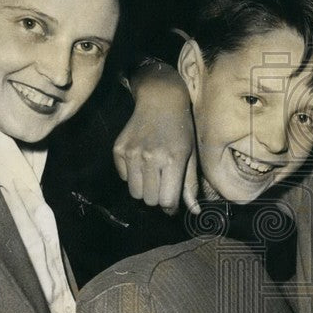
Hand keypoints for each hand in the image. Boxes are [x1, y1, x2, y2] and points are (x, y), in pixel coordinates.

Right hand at [114, 62, 198, 214]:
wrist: (160, 101)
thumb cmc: (181, 130)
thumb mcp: (191, 156)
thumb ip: (190, 185)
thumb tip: (194, 211)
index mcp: (172, 160)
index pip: (166, 200)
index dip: (170, 207)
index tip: (172, 204)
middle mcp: (150, 158)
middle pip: (149, 200)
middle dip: (157, 198)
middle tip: (163, 186)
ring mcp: (132, 153)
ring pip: (135, 193)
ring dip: (144, 189)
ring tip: (152, 174)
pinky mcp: (118, 149)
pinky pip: (123, 178)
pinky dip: (132, 176)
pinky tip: (141, 161)